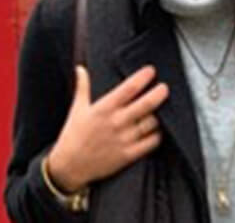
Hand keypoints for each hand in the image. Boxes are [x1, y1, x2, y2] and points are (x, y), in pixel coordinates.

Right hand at [47, 65, 168, 191]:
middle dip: (159, 93)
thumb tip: (80, 68)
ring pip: (151, 123)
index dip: (143, 78)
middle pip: (146, 104)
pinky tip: (157, 129)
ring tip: (163, 108)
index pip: (129, 89)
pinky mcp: (128, 155)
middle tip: (164, 88)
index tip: (151, 71)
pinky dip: (158, 134)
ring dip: (160, 115)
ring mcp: (124, 140)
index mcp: (104, 108)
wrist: (70, 166)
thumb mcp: (77, 108)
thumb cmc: (73, 135)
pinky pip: (151, 142)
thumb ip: (82, 87)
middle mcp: (116, 122)